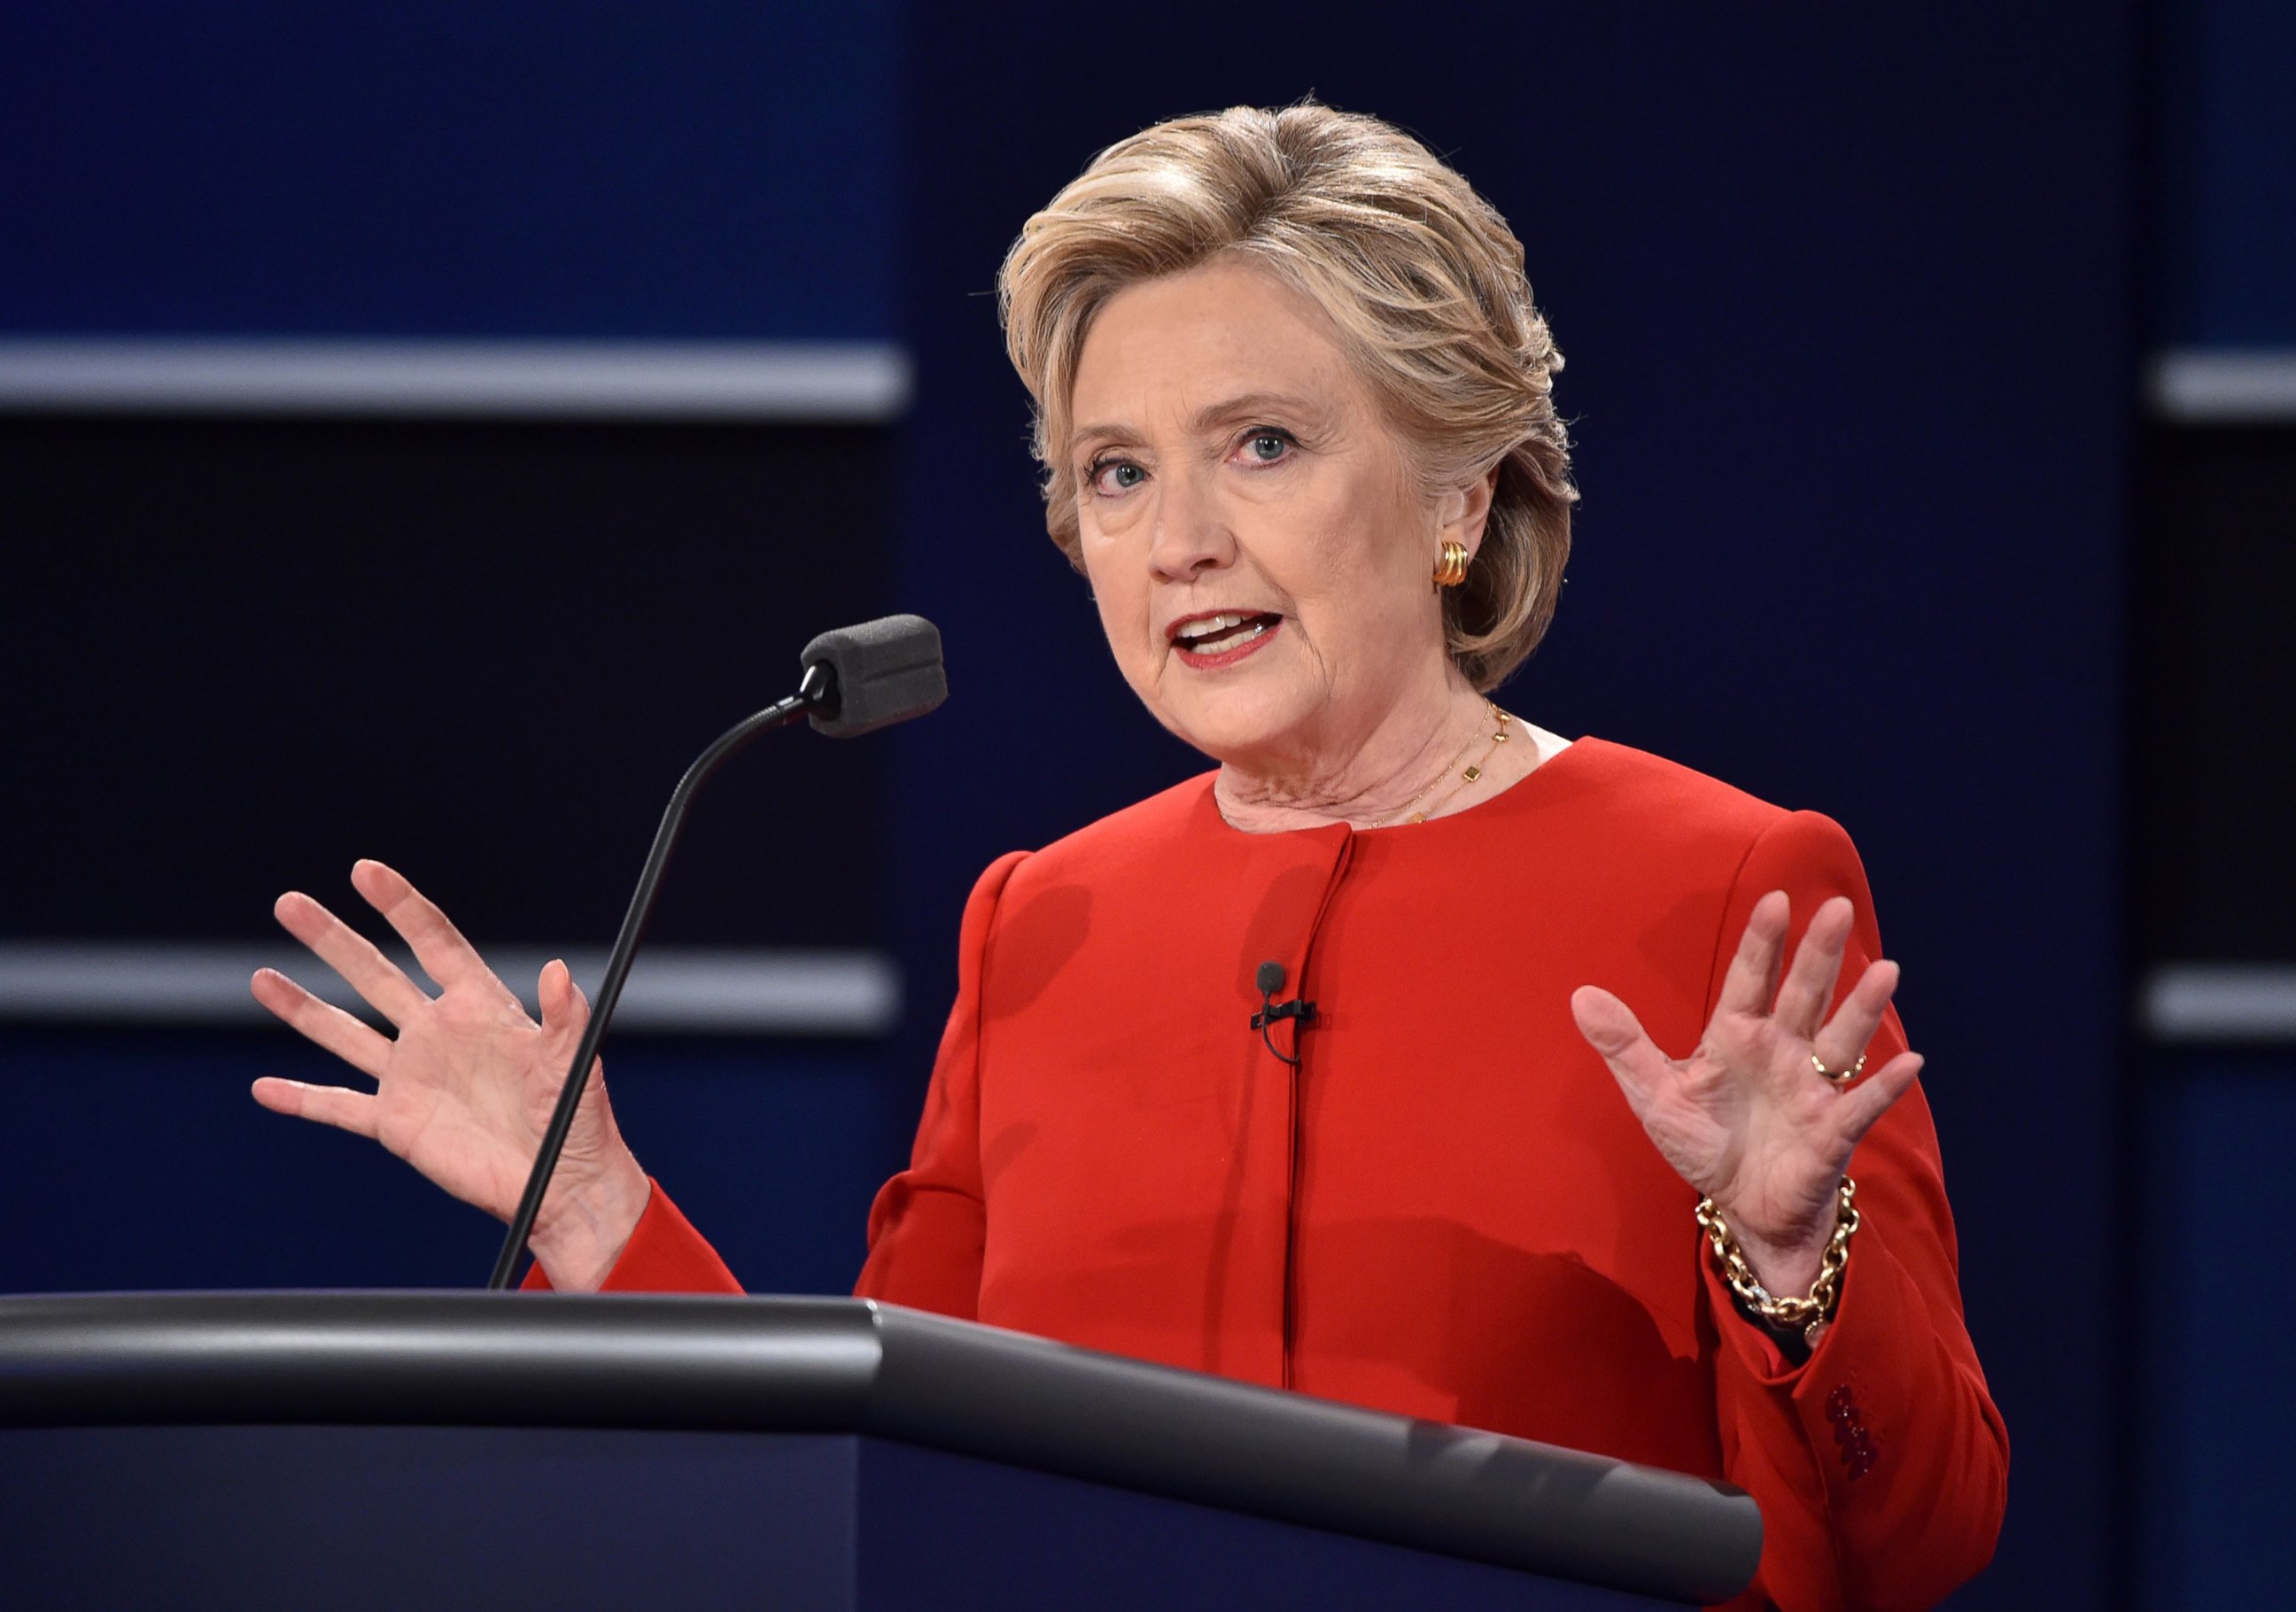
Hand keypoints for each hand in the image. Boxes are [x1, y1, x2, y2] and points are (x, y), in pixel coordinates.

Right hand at [249, 859, 649, 1289]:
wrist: (562, 1184)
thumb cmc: (577, 1121)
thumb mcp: (573, 1063)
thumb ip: (564, 1017)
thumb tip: (558, 970)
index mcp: (481, 1008)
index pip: (433, 942)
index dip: (399, 905)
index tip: (365, 870)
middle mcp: (439, 1034)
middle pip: (375, 975)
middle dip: (333, 939)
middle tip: (289, 904)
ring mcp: (413, 1078)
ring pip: (346, 1033)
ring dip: (303, 1007)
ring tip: (260, 977)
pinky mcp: (397, 1124)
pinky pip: (340, 1107)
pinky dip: (302, 1099)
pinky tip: (265, 1088)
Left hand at [1570, 891, 1923, 1295]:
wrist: (1741, 1208)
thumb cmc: (1704, 1144)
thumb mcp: (1656, 1095)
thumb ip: (1623, 1045)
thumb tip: (1580, 996)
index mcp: (1736, 1037)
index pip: (1750, 981)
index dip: (1763, 943)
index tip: (1777, 900)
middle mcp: (1781, 1052)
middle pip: (1802, 995)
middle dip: (1820, 955)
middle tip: (1840, 907)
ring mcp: (1811, 1088)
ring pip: (1839, 1039)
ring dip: (1862, 1008)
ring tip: (1886, 971)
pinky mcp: (1832, 1132)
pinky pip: (1861, 1105)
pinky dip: (1884, 1086)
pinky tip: (1910, 1063)